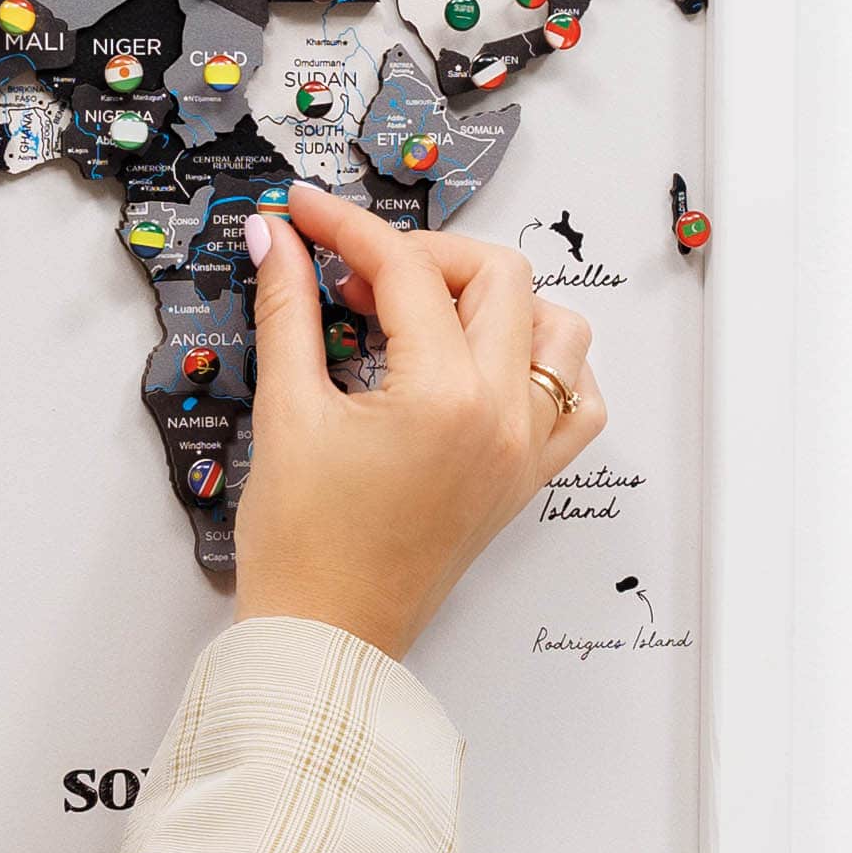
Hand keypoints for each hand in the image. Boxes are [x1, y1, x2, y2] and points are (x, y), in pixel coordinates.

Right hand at [232, 182, 603, 662]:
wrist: (325, 637)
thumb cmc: (304, 550)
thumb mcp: (287, 412)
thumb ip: (287, 309)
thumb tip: (276, 239)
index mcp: (446, 398)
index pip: (406, 271)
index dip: (346, 229)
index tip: (305, 215)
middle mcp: (503, 418)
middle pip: (497, 278)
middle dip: (423, 256)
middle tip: (355, 276)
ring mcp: (525, 450)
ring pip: (555, 329)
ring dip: (494, 302)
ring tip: (421, 317)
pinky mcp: (526, 478)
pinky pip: (575, 400)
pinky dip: (544, 365)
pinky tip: (482, 364)